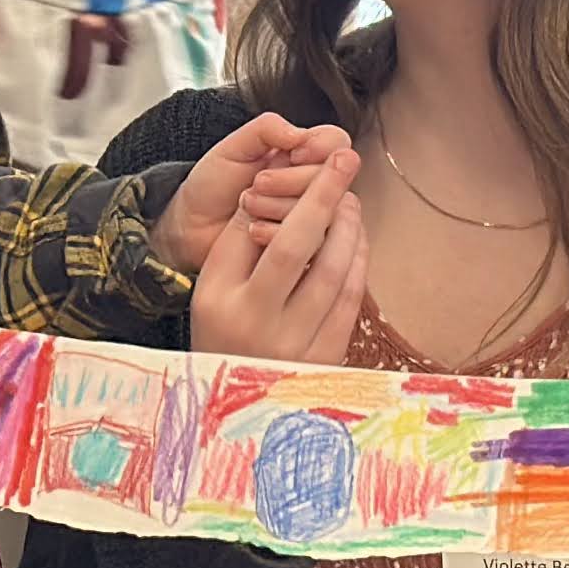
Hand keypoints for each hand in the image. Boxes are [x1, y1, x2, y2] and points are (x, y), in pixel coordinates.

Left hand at [152, 113, 352, 271]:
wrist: (191, 227)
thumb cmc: (214, 184)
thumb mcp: (233, 147)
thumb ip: (266, 129)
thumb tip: (301, 134)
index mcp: (304, 154)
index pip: (337, 143)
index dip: (318, 148)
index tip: (291, 155)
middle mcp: (315, 186)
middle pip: (332, 179)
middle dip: (290, 180)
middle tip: (257, 183)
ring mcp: (313, 219)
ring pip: (325, 212)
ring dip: (282, 207)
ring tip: (249, 205)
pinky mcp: (305, 251)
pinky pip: (312, 244)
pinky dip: (279, 234)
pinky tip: (254, 230)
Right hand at [190, 144, 366, 364]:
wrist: (230, 403)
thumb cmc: (219, 331)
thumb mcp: (211, 288)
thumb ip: (236, 239)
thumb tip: (267, 187)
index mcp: (230, 306)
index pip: (279, 243)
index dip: (311, 199)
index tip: (331, 164)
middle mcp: (268, 329)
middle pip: (316, 256)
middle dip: (335, 204)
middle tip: (347, 164)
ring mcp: (302, 349)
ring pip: (340, 278)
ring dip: (350, 232)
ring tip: (347, 201)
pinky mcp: (327, 360)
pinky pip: (350, 304)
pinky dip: (357, 266)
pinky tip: (354, 240)